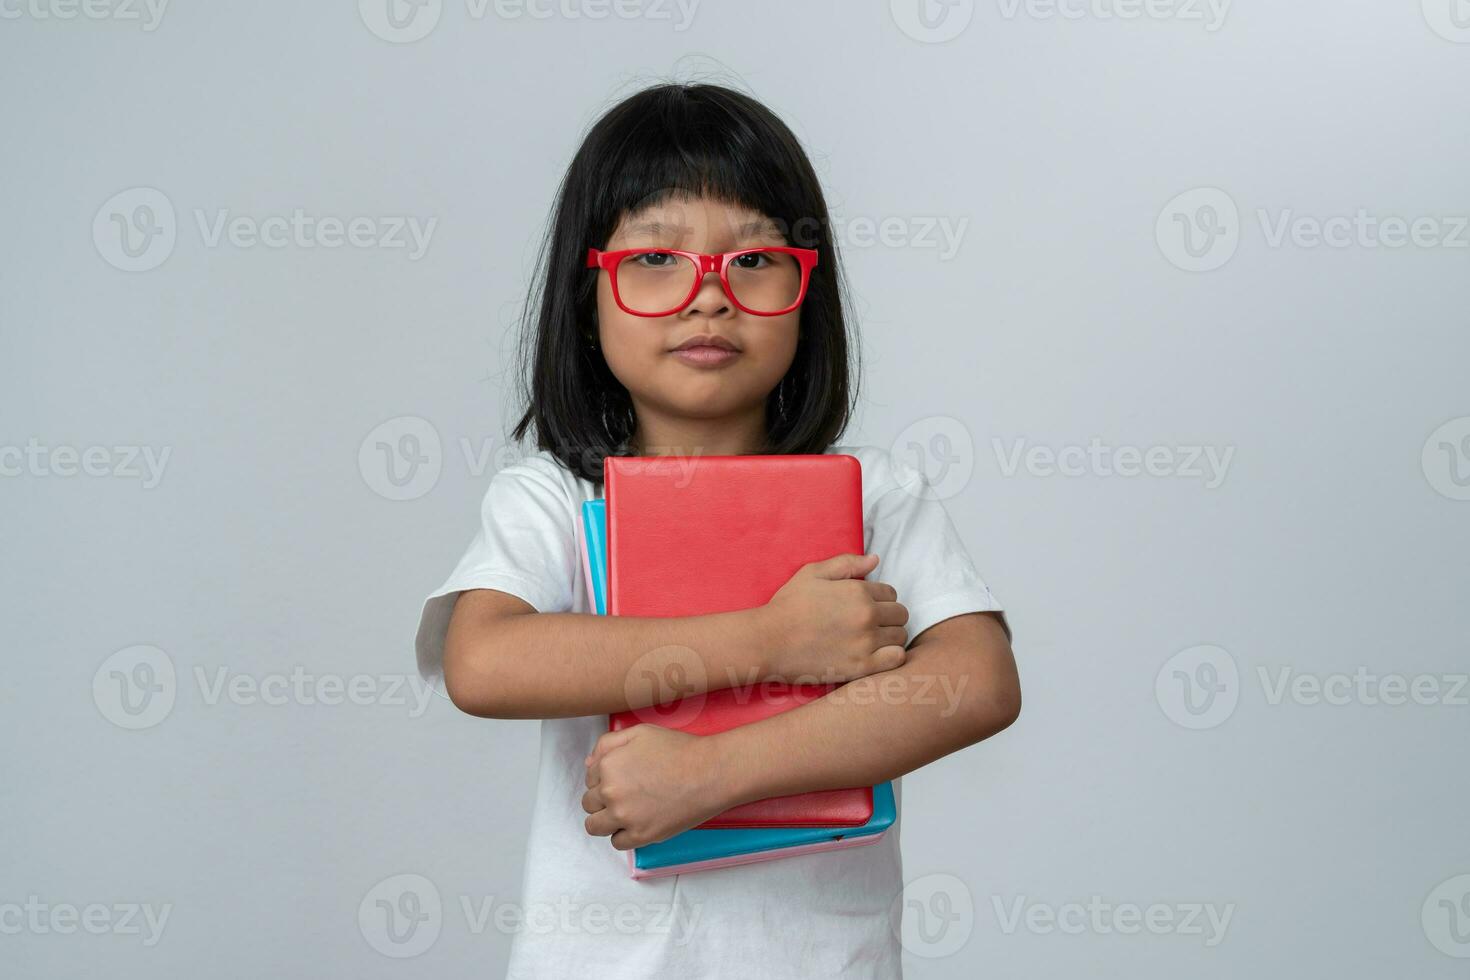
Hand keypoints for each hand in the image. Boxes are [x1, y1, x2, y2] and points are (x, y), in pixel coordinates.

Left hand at [582, 725, 734, 849]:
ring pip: (595, 826)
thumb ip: (608, 744)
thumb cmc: (678, 749)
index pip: (589, 779)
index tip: (623, 779)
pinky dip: (623, 835)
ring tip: (625, 813)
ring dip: (606, 820)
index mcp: (608, 766)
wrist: (710, 773)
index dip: (604, 779)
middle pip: (589, 803)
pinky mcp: (641, 836)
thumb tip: (589, 765)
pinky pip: (616, 843)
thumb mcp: (640, 733)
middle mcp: (611, 793)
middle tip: (626, 795)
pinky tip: (637, 823)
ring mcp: (625, 817)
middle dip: (603, 799)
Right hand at [756, 553, 908, 683]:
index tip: (864, 607)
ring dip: (889, 636)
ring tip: (869, 640)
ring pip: (900, 636)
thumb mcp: (812, 574)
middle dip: (888, 616)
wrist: (768, 641)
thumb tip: (875, 559)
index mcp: (858, 591)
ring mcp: (866, 643)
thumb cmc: (788, 606)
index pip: (891, 593)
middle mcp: (867, 616)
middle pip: (900, 614)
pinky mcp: (861, 667)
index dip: (879, 599)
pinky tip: (875, 655)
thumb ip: (847, 564)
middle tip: (868, 623)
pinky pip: (896, 659)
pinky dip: (891, 656)